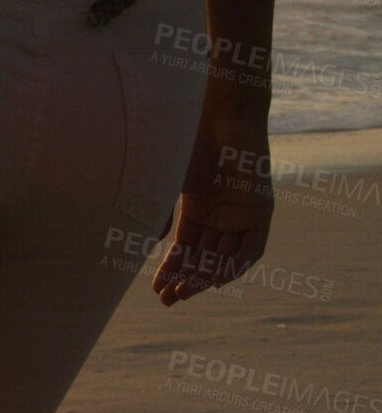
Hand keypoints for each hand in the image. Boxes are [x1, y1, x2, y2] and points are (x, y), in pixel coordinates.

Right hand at [152, 114, 274, 306]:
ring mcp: (241, 211)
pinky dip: (236, 264)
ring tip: (188, 292)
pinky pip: (253, 246)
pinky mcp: (261, 208)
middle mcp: (220, 213)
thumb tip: (151, 244)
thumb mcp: (165, 183)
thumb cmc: (183, 141)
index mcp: (196, 206)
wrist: (215, 113)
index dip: (170, 270)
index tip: (156, 291)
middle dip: (187, 279)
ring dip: (208, 276)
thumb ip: (159, 212)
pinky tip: (216, 278)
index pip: (185, 248)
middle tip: (170, 299)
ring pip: (227, 256)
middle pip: (205, 257)